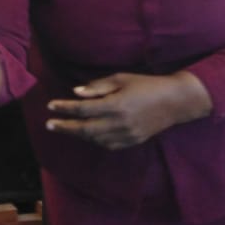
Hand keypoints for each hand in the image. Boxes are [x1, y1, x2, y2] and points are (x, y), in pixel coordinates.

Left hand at [45, 71, 211, 149]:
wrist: (175, 101)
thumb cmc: (146, 84)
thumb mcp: (121, 79)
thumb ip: (97, 87)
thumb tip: (76, 93)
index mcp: (116, 105)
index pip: (83, 109)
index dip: (64, 108)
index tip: (50, 106)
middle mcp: (120, 123)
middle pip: (85, 128)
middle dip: (65, 127)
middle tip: (49, 125)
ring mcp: (128, 135)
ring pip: (95, 139)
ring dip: (78, 134)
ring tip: (64, 127)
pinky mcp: (134, 141)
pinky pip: (109, 145)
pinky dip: (94, 140)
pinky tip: (86, 134)